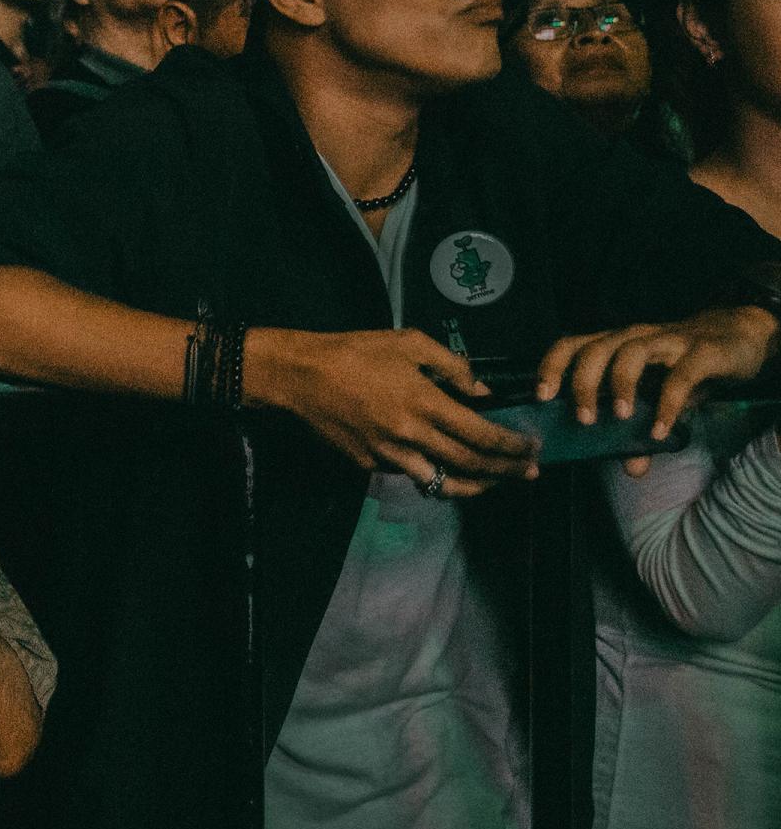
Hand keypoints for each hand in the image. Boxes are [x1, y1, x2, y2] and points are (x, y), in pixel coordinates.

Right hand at [247, 327, 535, 493]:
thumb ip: (451, 366)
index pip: (480, 434)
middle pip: (470, 463)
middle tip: (528, 473)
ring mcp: (388, 454)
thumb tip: (481, 391)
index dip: (510, 446)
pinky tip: (441, 468)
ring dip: (475, 486)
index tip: (530, 449)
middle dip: (505, 471)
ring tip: (492, 484)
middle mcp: (411, 435)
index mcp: (424, 402)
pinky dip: (431, 474)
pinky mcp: (368, 463)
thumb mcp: (407, 343)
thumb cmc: (354, 351)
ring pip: (442, 482)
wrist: (299, 375)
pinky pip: (408, 474)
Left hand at [537, 306, 778, 444]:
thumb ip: (642, 431)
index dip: (552, 367)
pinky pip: (681, 376)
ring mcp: (668, 340)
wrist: (741, 337)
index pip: (572, 345)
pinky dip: (668, 403)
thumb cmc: (687, 366)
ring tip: (620, 417)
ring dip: (620, 385)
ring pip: (631, 353)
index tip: (541, 397)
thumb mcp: (660, 397)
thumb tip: (632, 469)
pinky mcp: (702, 352)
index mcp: (616, 344)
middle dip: (583, 384)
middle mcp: (635, 337)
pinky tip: (661, 429)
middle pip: (595, 349)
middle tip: (584, 420)